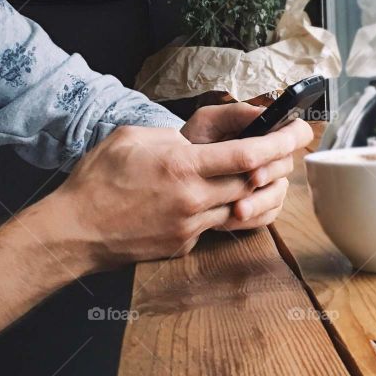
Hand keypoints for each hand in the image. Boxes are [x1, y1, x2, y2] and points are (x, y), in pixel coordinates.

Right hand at [56, 117, 312, 268]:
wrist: (74, 230)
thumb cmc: (97, 179)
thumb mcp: (132, 137)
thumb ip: (170, 136)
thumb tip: (191, 143)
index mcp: (182, 166)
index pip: (248, 155)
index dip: (281, 143)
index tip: (300, 131)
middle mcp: (193, 199)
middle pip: (253, 183)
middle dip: (277, 165)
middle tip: (289, 150)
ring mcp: (190, 226)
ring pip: (240, 207)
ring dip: (253, 190)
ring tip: (257, 173)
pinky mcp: (183, 245)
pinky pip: (215, 225)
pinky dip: (223, 209)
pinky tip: (214, 198)